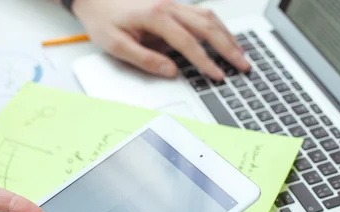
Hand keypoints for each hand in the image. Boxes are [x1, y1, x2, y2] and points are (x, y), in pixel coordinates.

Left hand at [73, 0, 250, 79]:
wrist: (95, 0)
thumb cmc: (103, 21)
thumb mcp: (117, 45)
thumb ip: (145, 59)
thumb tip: (171, 71)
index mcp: (156, 16)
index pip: (188, 42)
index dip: (205, 61)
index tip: (218, 75)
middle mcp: (169, 6)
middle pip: (207, 26)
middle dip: (228, 48)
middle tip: (243, 65)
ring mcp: (173, 4)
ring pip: (209, 17)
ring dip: (227, 36)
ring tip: (240, 54)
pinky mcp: (173, 6)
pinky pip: (202, 14)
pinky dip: (217, 28)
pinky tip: (224, 39)